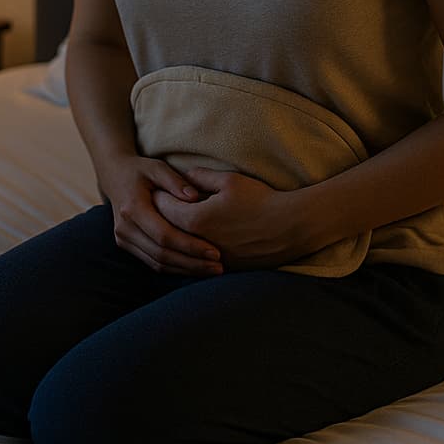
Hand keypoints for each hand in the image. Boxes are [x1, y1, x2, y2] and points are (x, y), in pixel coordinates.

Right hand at [97, 154, 224, 276]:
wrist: (114, 176)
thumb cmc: (140, 170)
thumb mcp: (157, 167)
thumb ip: (175, 181)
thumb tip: (195, 197)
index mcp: (132, 208)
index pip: (164, 235)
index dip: (190, 246)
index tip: (215, 251)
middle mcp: (125, 227)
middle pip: (161, 254)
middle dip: (192, 263)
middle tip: (218, 266)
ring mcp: (123, 238)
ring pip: (157, 263)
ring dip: (185, 269)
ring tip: (211, 269)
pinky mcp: (126, 245)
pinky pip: (152, 262)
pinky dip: (175, 268)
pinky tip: (195, 267)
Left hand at [151, 168, 312, 271]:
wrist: (291, 227)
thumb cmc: (260, 200)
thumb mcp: (229, 181)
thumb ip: (201, 177)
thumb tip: (184, 176)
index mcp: (196, 219)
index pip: (162, 208)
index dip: (157, 196)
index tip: (153, 188)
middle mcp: (199, 243)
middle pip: (168, 230)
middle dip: (160, 216)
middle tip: (156, 204)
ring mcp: (212, 258)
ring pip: (182, 248)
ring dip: (174, 236)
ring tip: (171, 222)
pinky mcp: (225, 267)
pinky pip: (199, 259)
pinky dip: (191, 250)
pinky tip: (192, 240)